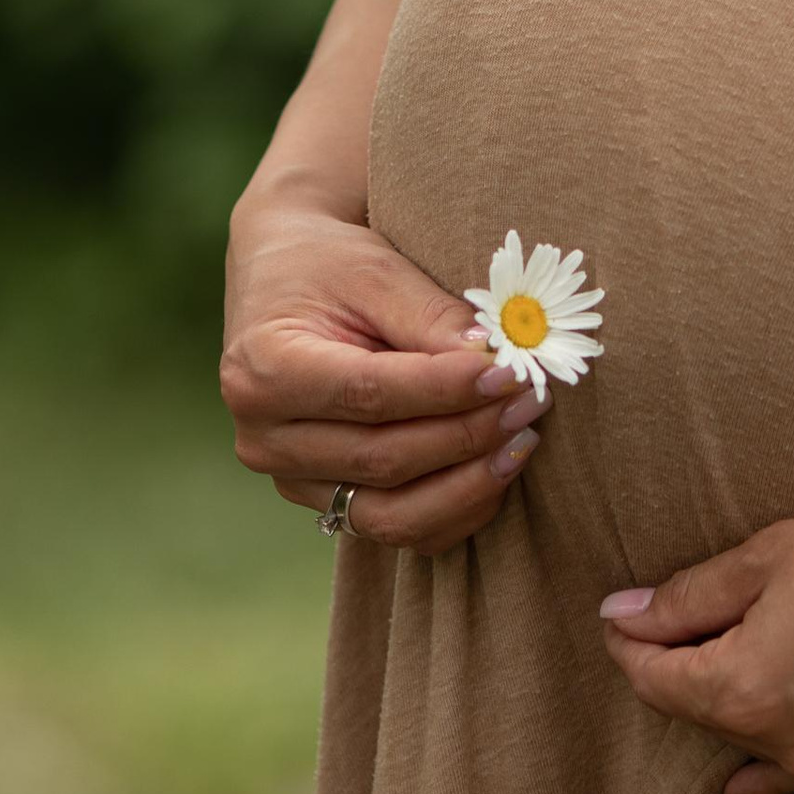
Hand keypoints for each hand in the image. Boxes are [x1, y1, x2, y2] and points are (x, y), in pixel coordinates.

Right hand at [221, 190, 547, 555]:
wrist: (283, 278)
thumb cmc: (327, 264)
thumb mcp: (374, 270)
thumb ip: (430, 318)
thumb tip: (497, 363)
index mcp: (263, 370)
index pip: (368, 393)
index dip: (445, 391)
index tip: (509, 373)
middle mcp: (263, 438)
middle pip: (382, 459)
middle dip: (468, 434)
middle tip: (530, 401)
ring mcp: (288, 478)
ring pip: (390, 515)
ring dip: (467, 485)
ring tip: (521, 439)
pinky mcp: (320, 500)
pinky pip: (394, 529)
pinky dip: (452, 511)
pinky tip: (495, 471)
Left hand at [597, 475, 793, 793]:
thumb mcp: (767, 558)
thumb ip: (689, 598)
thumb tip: (625, 616)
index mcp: (746, 692)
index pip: (657, 680)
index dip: (629, 643)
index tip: (618, 613)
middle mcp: (785, 743)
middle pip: (698, 710)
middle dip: (671, 666)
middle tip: (655, 619)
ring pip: (747, 737)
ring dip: (719, 700)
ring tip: (698, 663)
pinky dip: (762, 775)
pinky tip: (737, 789)